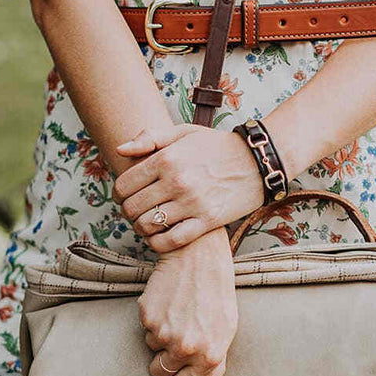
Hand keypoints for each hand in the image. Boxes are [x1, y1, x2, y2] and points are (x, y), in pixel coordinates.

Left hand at [112, 123, 264, 252]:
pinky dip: (158, 243)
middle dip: (128, 211)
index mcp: (166, 158)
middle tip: (135, 211)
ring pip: (148, 225)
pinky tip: (159, 237)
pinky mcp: (207, 221)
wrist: (257, 162)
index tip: (123, 196)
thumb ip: (151, 138)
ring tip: (146, 223)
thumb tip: (120, 149)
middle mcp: (176, 181)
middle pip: (132, 207)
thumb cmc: (217, 147)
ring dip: (141, 227)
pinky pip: (171, 241)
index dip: (118, 194)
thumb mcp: (184, 133)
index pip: (124, 184)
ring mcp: (191, 203)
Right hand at [139, 227, 237, 375]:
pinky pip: (145, 329)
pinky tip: (169, 303)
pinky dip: (154, 319)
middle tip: (179, 339)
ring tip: (179, 314)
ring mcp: (163, 332)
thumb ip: (215, 369)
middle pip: (160, 373)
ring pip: (152, 349)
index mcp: (208, 355)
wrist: (199, 259)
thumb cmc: (217, 295)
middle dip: (166, 361)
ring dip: (161, 337)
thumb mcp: (225, 333)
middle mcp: (185, 348)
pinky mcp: (147, 316)